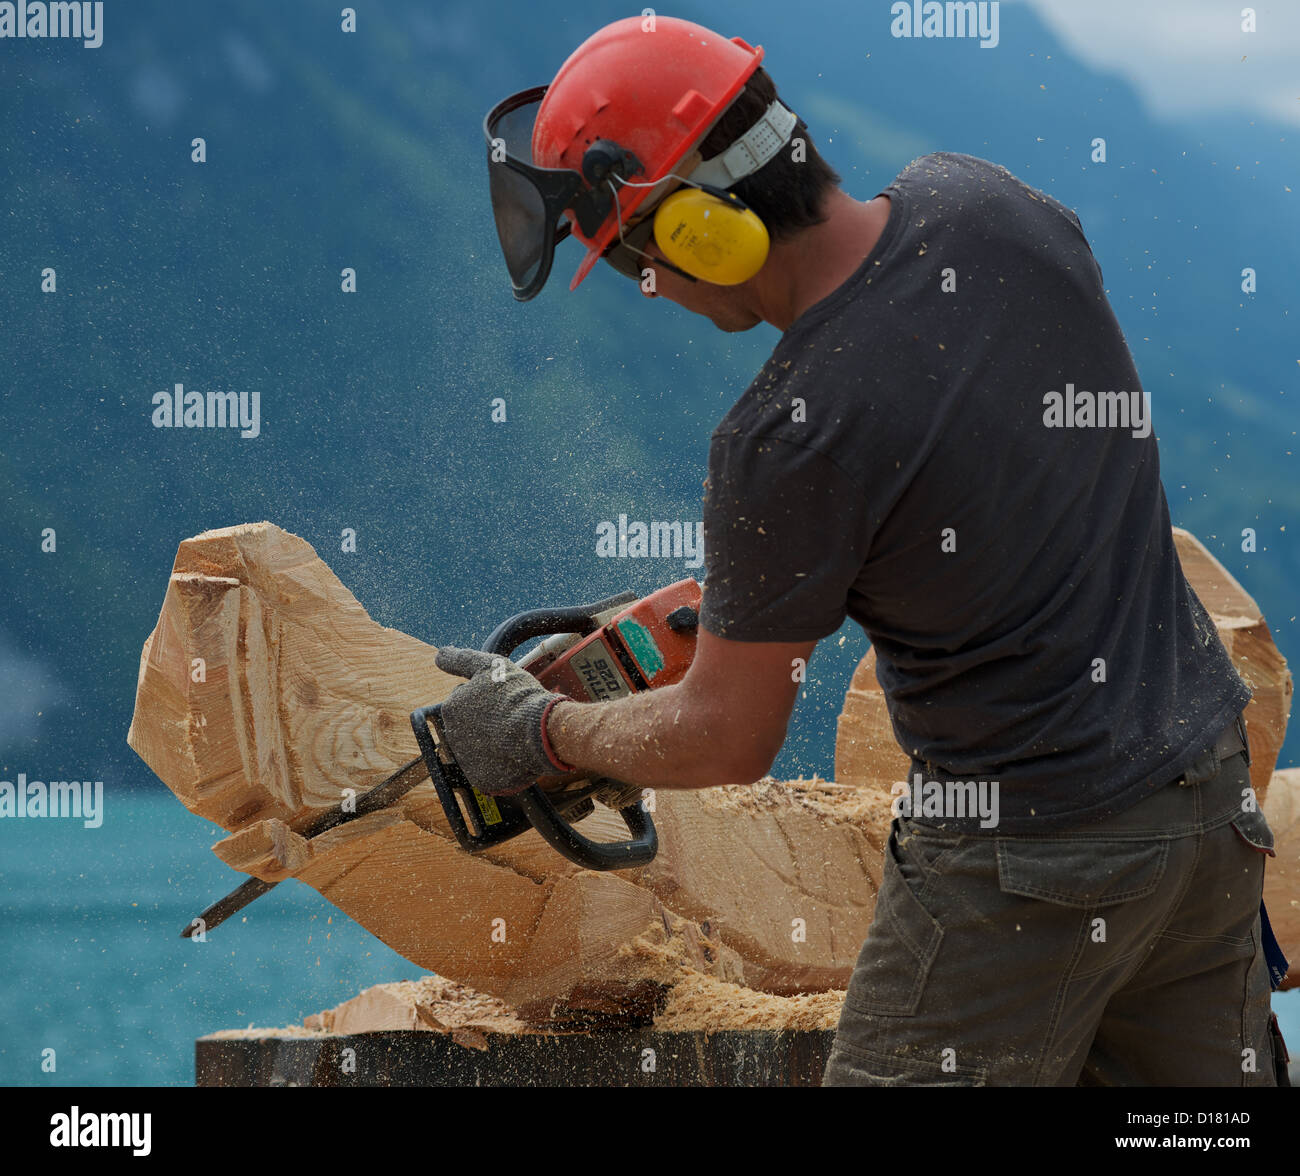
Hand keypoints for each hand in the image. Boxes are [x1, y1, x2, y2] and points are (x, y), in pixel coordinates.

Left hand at [433, 647, 573, 795]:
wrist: (538, 730)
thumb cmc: (516, 695)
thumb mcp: (489, 665)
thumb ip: (460, 659)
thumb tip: (438, 655)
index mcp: (452, 708)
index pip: (465, 703)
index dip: (486, 700)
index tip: (502, 701)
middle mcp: (452, 735)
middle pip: (470, 728)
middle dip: (486, 723)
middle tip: (509, 718)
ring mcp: (465, 760)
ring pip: (479, 749)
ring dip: (492, 744)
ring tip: (514, 737)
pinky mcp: (480, 779)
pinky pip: (489, 771)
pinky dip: (500, 765)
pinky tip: (514, 754)